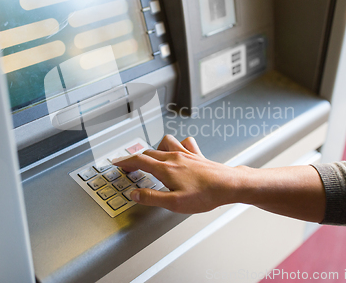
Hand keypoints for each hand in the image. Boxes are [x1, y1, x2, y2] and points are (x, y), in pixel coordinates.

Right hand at [113, 135, 247, 212]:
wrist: (228, 185)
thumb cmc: (205, 194)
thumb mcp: (174, 203)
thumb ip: (151, 197)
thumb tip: (134, 194)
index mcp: (165, 169)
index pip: (138, 161)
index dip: (124, 162)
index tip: (116, 164)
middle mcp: (174, 157)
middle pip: (148, 152)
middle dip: (136, 159)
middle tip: (130, 167)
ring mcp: (186, 154)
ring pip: (165, 143)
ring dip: (155, 149)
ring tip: (153, 159)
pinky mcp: (197, 155)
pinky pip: (184, 143)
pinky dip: (178, 145)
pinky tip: (178, 152)